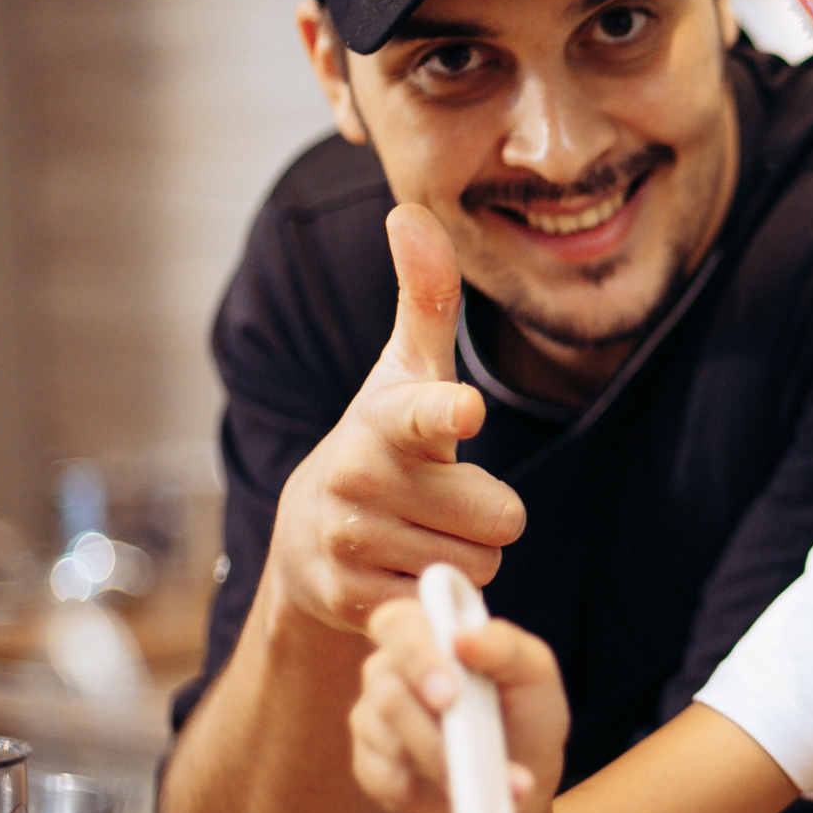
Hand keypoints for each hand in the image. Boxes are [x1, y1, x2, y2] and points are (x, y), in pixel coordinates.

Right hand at [267, 204, 525, 634]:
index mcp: (384, 423)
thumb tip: (412, 212)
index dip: (446, 412)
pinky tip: (405, 568)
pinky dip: (439, 590)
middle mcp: (361, 480)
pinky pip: (449, 600)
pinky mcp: (356, 600)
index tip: (464, 410)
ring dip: (467, 552)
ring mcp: (354, 544)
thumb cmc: (383, 441)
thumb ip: (426, 297)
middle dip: (487, 514)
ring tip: (424, 531)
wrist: (310, 537)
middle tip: (447, 501)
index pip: (421, 415)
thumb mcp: (406, 373)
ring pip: (482, 563)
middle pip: (501, 516)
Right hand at [352, 598, 570, 812]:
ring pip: (387, 742)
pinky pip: (385, 781)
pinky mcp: (372, 768)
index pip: (396, 625)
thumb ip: (504, 646)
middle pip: (385, 692)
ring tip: (489, 776)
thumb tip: (463, 637)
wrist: (523, 771)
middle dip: (430, 729)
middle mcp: (388, 672)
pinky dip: (431, 792)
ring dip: (441, 764)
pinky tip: (461, 794)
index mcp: (424, 632)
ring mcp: (374, 721)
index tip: (450, 694)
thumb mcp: (534, 672)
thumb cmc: (526, 708)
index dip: (415, 657)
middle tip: (469, 750)